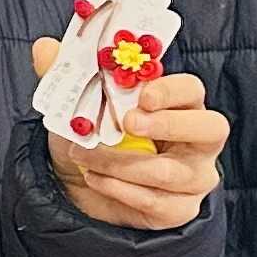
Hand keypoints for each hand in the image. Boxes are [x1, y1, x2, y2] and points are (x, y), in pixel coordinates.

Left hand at [31, 39, 225, 230]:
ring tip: (84, 155)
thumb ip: (64, 75)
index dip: (173, 91)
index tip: (142, 95)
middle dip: (169, 125)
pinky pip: (158, 202)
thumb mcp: (75, 105)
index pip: (193, 90)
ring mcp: (194, 177)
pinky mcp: (180, 209)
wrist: (78, 186)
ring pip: (173, 172)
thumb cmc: (91, 136)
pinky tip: (95, 178)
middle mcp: (197, 141)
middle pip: (211, 128)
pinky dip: (120, 189)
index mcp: (179, 105)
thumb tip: (45, 47)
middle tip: (128, 123)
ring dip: (122, 162)